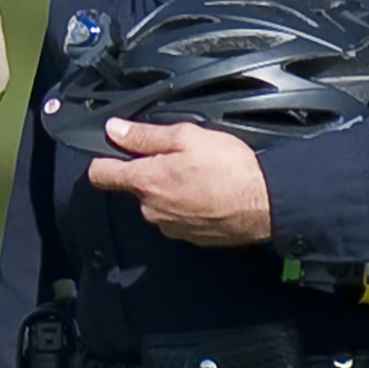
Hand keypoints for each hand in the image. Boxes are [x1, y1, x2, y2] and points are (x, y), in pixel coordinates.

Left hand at [84, 118, 277, 247]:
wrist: (267, 203)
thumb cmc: (230, 169)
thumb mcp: (186, 136)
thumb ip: (145, 135)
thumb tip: (114, 129)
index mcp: (145, 182)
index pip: (101, 175)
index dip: (102, 160)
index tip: (110, 152)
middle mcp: (152, 210)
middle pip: (136, 188)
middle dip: (151, 173)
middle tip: (180, 158)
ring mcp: (171, 227)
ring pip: (160, 204)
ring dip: (172, 191)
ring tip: (201, 177)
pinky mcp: (192, 238)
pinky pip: (181, 218)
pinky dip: (190, 206)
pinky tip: (210, 195)